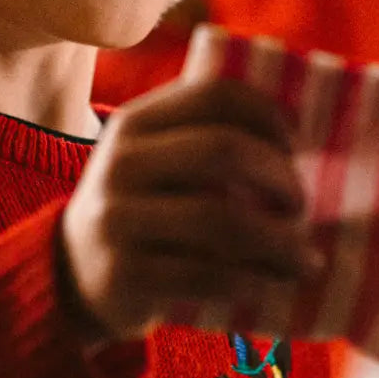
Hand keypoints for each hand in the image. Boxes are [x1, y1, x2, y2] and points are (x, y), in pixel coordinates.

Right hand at [61, 76, 321, 341]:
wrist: (72, 274)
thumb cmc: (140, 207)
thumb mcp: (153, 158)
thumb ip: (201, 134)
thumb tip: (300, 132)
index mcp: (136, 122)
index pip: (215, 94)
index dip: (268, 115)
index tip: (297, 145)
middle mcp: (122, 162)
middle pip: (223, 150)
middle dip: (279, 177)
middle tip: (301, 204)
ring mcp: (118, 218)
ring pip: (222, 218)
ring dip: (280, 240)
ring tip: (305, 257)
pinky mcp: (125, 273)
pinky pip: (209, 274)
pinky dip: (255, 280)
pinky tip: (273, 283)